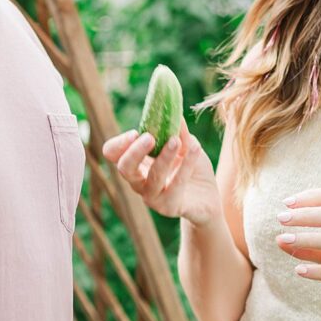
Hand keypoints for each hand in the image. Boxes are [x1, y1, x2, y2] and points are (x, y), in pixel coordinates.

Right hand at [102, 120, 219, 226]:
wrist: (208, 197)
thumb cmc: (191, 168)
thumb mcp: (186, 145)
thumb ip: (178, 131)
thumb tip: (175, 115)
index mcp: (136, 163)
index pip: (112, 153)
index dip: (119, 143)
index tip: (135, 132)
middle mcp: (139, 181)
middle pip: (124, 168)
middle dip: (134, 152)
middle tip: (149, 137)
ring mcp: (152, 196)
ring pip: (152, 178)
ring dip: (163, 158)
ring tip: (175, 141)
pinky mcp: (170, 206)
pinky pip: (177, 185)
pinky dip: (186, 165)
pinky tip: (196, 149)